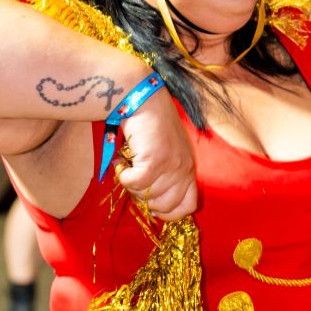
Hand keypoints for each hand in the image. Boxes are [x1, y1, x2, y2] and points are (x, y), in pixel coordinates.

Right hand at [113, 87, 196, 221]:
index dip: (168, 212)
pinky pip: (134, 183)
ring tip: (126, 164)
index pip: (188, 206)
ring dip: (130, 184)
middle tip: (133, 179)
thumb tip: (150, 204)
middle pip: (164, 206)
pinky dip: (122, 175)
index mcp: (189, 168)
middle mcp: (184, 169)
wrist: (142, 99)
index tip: (151, 204)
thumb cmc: (150, 124)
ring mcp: (171, 165)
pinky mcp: (155, 161)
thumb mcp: (166, 152)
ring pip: (146, 196)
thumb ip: (165, 176)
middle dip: (144, 198)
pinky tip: (120, 161)